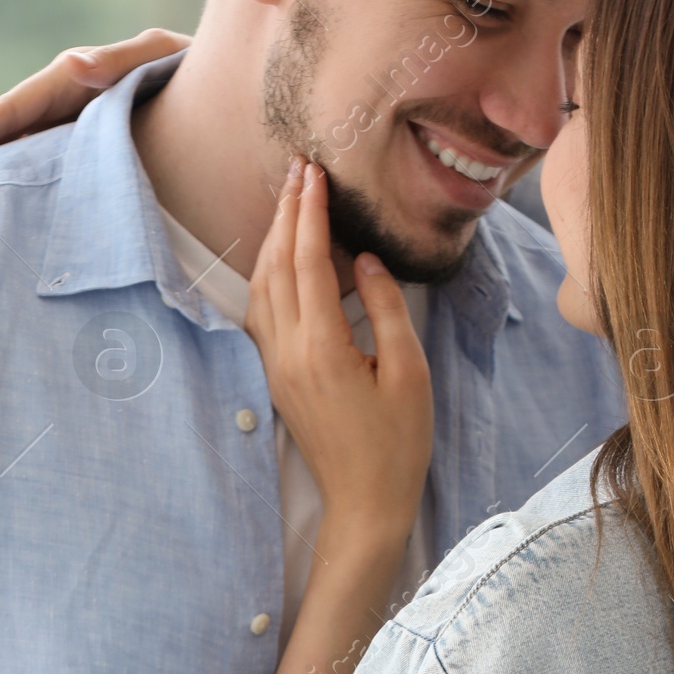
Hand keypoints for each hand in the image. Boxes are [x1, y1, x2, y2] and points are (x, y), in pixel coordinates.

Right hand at [0, 28, 189, 176]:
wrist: (230, 104)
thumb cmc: (200, 77)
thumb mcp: (166, 58)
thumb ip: (124, 60)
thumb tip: (77, 66)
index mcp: (78, 83)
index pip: (15, 110)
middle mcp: (67, 108)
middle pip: (0, 132)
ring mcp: (76, 135)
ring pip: (16, 155)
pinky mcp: (92, 161)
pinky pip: (44, 174)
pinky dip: (12, 188)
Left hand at [247, 159, 432, 538]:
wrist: (364, 503)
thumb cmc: (397, 444)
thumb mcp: (409, 372)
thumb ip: (386, 309)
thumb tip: (366, 262)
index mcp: (322, 348)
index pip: (311, 262)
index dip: (312, 214)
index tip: (317, 174)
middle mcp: (289, 352)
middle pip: (279, 266)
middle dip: (289, 213)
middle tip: (301, 170)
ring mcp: (277, 366)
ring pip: (264, 286)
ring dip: (276, 239)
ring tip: (292, 201)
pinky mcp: (277, 376)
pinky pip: (264, 311)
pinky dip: (271, 273)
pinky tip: (284, 257)